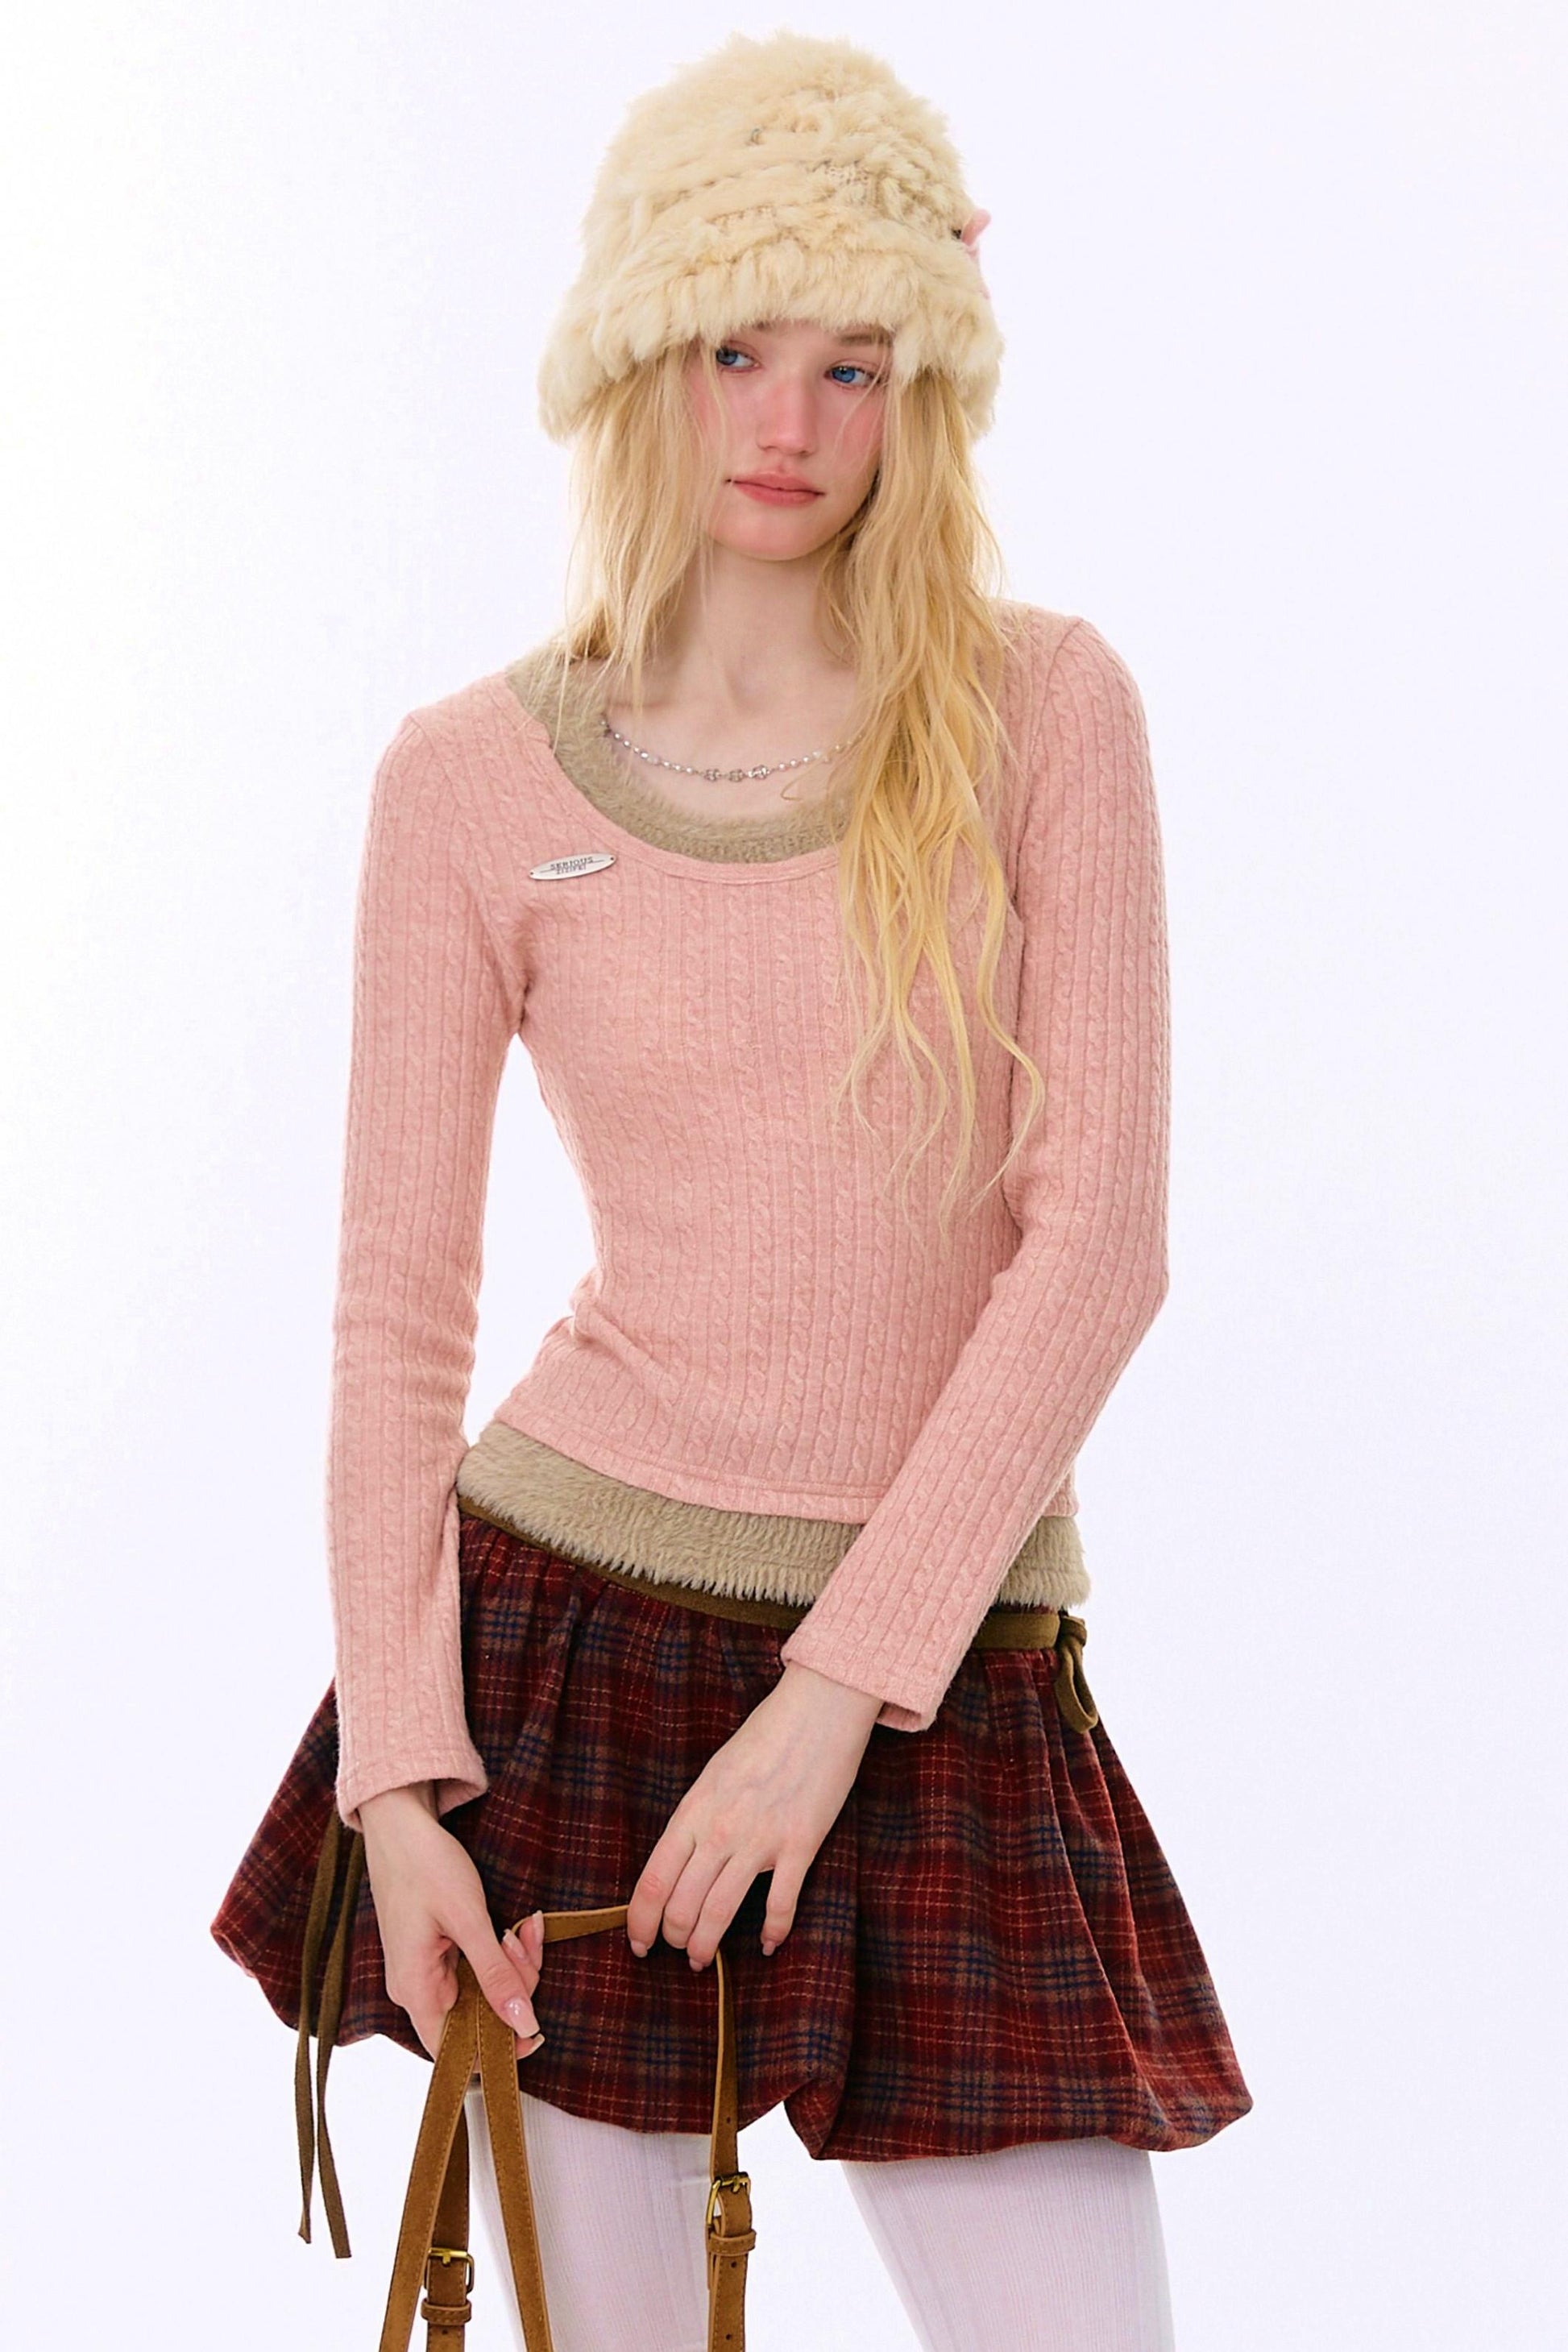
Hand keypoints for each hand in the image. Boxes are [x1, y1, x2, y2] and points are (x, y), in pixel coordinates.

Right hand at [358, 1782, 547, 2060]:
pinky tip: (516, 1927)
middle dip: (515, 1984)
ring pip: (484, 1990)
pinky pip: (477, 1967)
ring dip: (513, 1962)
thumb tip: (523, 2025)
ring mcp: (427, 1971)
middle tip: (525, 1939)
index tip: (536, 2029)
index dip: (497, 2049)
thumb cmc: (425, 1865)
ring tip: (523, 1926)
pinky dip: (500, 1950)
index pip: (456, 2052)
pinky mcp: (437, 1953)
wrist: (399, 1823)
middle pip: (478, 2017)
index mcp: (415, 1991)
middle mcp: (417, 1989)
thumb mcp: (468, 1919)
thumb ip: (495, 1976)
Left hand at [625, 1661, 882, 1969]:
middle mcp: (720, 1831)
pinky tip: (767, 1945)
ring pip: (720, 1913)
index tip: (639, 1942)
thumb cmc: (765, 1736)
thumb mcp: (715, 1774)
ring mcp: (761, 1841)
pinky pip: (780, 1905)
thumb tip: (682, 1861)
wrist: (818, 1711)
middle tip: (679, 1949)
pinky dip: (772, 1933)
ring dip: (708, 1945)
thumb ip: (697, 1818)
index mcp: (694, 1810)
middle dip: (675, 1938)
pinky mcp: (800, 1845)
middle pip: (683, 1906)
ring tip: (704, 1959)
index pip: (653, 1881)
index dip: (640, 1922)